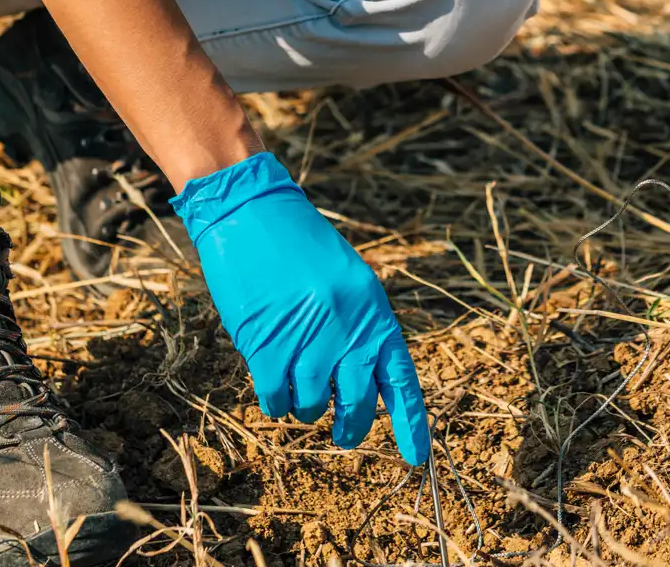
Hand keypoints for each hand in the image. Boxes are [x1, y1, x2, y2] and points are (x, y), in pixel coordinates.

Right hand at [172, 153, 430, 464]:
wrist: (253, 214)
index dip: (410, 423)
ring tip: (296, 385)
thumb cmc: (300, 246)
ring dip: (304, 407)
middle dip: (350, 427)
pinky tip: (273, 386)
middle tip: (343, 435)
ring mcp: (307, 340)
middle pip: (357, 403)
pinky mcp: (268, 346)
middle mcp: (347, 330)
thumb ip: (361, 327)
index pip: (401, 380)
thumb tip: (364, 381)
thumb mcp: (348, 281)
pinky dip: (275, 401)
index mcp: (374, 312)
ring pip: (312, 406)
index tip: (417, 457)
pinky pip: (276, 399)